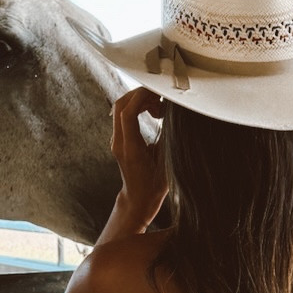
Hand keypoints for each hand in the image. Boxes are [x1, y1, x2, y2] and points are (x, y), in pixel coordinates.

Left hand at [108, 87, 167, 232]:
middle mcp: (119, 142)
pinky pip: (125, 115)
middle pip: (120, 105)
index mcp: (130, 148)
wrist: (139, 200)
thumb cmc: (154, 186)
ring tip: (160, 108)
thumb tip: (175, 115)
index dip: (142, 97)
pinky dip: (139, 108)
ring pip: (121, 108)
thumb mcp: (167, 162)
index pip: (129, 113)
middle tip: (161, 97)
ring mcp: (117, 140)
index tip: (159, 92)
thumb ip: (168, 138)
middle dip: (140, 94)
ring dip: (140, 100)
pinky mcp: (120, 139)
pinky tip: (155, 114)